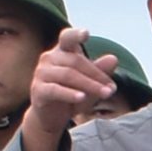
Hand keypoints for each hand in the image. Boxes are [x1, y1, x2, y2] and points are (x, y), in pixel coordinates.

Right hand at [22, 36, 108, 150]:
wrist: (52, 117)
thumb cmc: (72, 95)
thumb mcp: (90, 83)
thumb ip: (100, 71)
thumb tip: (113, 58)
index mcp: (62, 51)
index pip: (67, 38)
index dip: (76, 35)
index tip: (86, 33)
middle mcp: (49, 58)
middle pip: (76, 61)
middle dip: (96, 75)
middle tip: (112, 89)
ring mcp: (41, 73)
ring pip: (68, 75)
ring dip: (89, 85)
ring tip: (105, 94)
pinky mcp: (38, 89)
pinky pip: (56, 90)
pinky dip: (70, 94)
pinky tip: (82, 98)